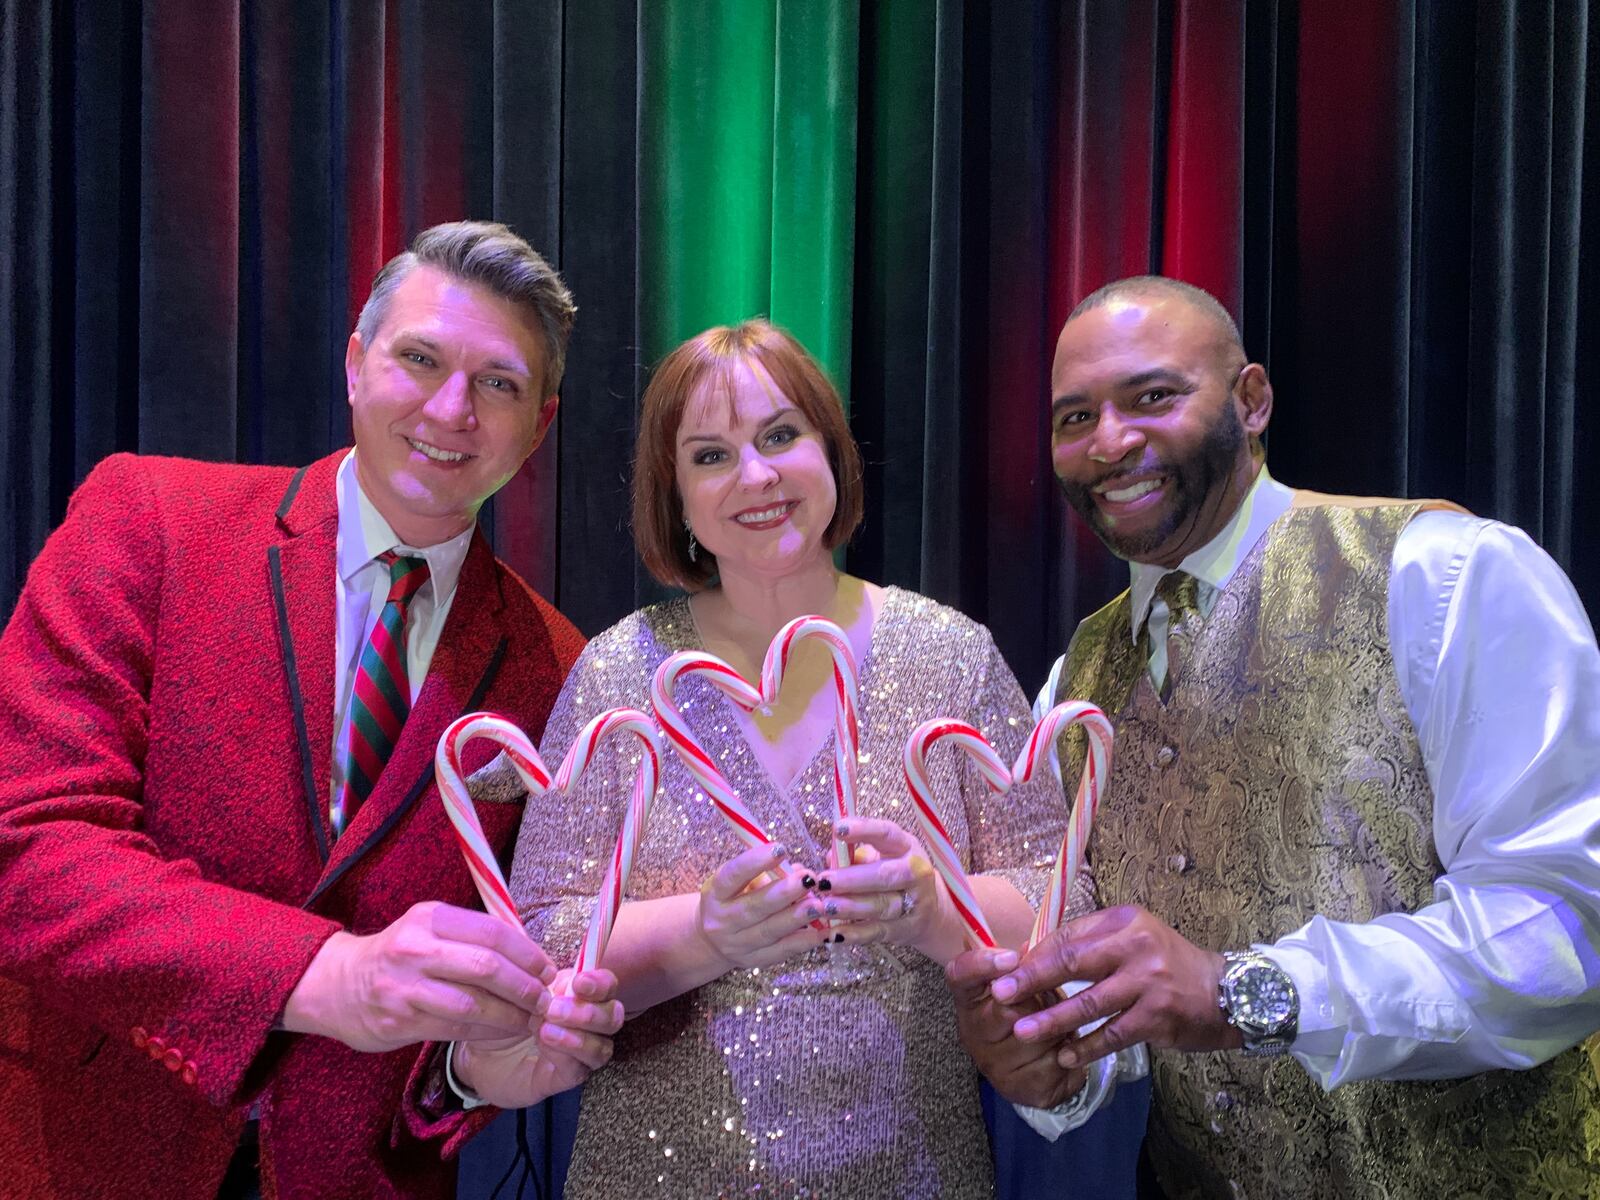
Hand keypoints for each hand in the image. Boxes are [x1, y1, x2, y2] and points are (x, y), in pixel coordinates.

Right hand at [281, 901, 555, 1051]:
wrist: (338, 985)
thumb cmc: (399, 955)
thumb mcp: (429, 928)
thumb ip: (472, 936)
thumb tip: (530, 952)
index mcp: (431, 918)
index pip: (493, 932)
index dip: (528, 953)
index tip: (547, 969)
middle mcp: (416, 948)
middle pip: (487, 967)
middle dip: (525, 986)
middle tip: (545, 998)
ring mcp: (406, 986)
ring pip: (474, 1003)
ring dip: (511, 1015)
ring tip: (530, 1019)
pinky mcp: (400, 1020)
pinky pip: (457, 1028)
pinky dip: (488, 1031)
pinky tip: (504, 1032)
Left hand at [453, 968, 624, 1107]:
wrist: (479, 1052)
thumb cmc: (502, 1013)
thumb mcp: (516, 988)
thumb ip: (537, 975)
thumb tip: (550, 965)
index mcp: (580, 994)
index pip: (607, 985)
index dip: (600, 983)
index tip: (579, 982)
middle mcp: (588, 1024)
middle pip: (613, 1016)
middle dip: (588, 1012)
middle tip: (553, 1009)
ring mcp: (580, 1052)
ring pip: (603, 1046)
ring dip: (578, 1036)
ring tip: (545, 1029)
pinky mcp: (566, 1077)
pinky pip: (579, 1068)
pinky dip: (565, 1054)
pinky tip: (544, 1043)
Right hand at [698, 843, 828, 969]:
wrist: (713, 940)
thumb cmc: (732, 900)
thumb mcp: (739, 882)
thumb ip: (767, 874)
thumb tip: (801, 870)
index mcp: (715, 893)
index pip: (732, 875)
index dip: (755, 862)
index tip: (780, 848)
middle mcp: (722, 920)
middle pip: (753, 907)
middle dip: (783, 893)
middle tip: (808, 880)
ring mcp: (737, 944)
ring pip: (769, 931)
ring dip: (796, 918)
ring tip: (819, 905)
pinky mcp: (754, 961)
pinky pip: (781, 951)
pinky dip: (803, 941)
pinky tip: (822, 932)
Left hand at [813, 818, 963, 960]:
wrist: (930, 912)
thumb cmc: (896, 875)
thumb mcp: (882, 857)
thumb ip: (855, 855)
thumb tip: (830, 857)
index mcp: (907, 847)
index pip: (887, 834)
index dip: (864, 830)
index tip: (838, 829)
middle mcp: (915, 874)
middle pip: (885, 876)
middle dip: (852, 879)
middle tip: (824, 881)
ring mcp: (913, 904)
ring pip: (881, 906)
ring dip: (850, 907)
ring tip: (825, 906)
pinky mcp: (904, 930)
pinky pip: (877, 932)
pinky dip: (855, 934)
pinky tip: (834, 933)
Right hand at [945, 946, 1086, 1108]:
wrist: (1044, 1064)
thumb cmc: (1032, 1011)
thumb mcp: (1027, 983)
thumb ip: (1025, 965)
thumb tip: (1029, 947)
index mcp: (969, 998)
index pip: (960, 975)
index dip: (982, 964)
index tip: (1012, 957)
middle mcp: (972, 1033)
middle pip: (1006, 1009)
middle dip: (1038, 1002)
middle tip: (1050, 1000)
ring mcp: (991, 1065)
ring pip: (1033, 1038)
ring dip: (1057, 1028)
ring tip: (1060, 1027)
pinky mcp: (1017, 1089)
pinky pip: (1050, 1065)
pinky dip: (1067, 1054)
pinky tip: (1065, 1051)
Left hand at [992, 905, 1237, 1068]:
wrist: (1228, 993)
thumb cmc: (1169, 964)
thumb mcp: (1134, 938)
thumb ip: (1092, 944)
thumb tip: (1034, 955)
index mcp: (1124, 921)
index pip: (1069, 936)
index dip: (1034, 954)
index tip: (1005, 970)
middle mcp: (1136, 946)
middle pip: (1072, 962)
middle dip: (1032, 980)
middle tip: (1001, 994)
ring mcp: (1149, 982)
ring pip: (1089, 1003)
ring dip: (1053, 1020)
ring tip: (1024, 1032)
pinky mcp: (1158, 1016)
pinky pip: (1114, 1034)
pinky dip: (1088, 1047)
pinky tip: (1066, 1056)